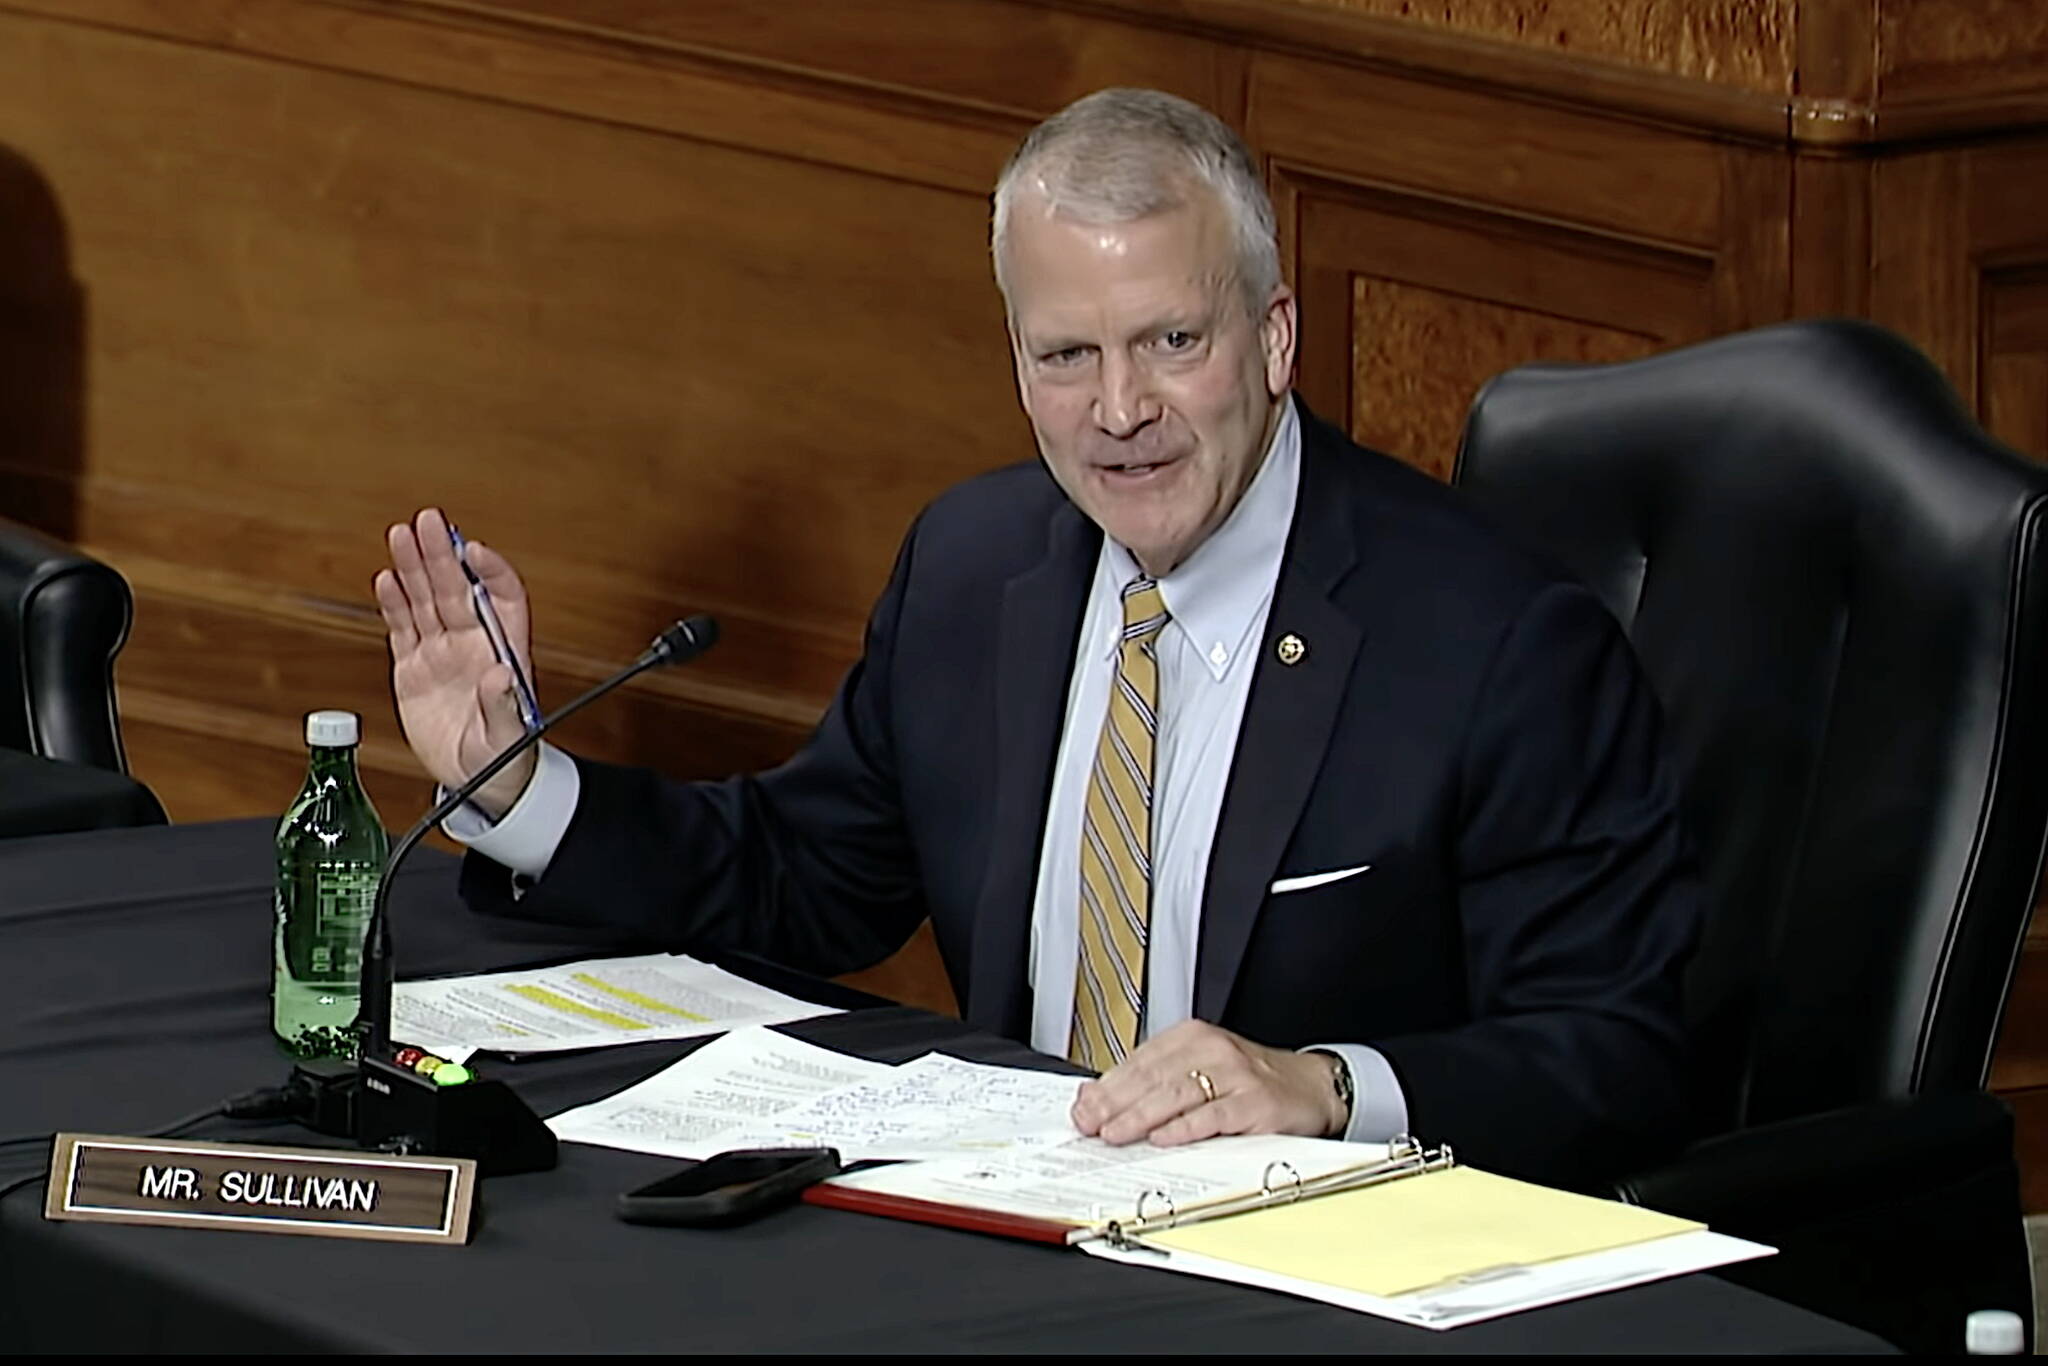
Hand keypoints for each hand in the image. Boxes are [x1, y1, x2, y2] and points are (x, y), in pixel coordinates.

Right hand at [373, 507, 537, 817]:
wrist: (479, 782)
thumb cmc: (505, 758)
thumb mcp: (508, 739)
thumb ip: (503, 707)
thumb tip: (501, 676)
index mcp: (506, 653)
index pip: (504, 599)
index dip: (491, 572)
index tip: (473, 551)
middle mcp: (474, 646)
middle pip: (458, 590)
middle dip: (442, 556)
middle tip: (427, 521)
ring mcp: (443, 653)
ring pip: (427, 601)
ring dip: (415, 568)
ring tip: (401, 535)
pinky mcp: (415, 668)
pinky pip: (404, 628)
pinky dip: (395, 603)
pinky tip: (388, 578)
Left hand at [1070, 1020, 1346, 1146]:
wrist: (1311, 1086)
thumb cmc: (1248, 1081)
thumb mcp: (1198, 1070)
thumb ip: (1150, 1081)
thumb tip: (1094, 1097)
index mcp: (1191, 1037)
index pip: (1139, 1062)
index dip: (1106, 1088)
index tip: (1082, 1110)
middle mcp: (1212, 1049)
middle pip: (1152, 1077)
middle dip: (1114, 1104)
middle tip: (1089, 1125)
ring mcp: (1236, 1074)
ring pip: (1177, 1094)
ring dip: (1140, 1117)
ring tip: (1114, 1135)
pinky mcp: (1255, 1102)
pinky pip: (1214, 1114)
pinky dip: (1185, 1128)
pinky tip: (1164, 1138)